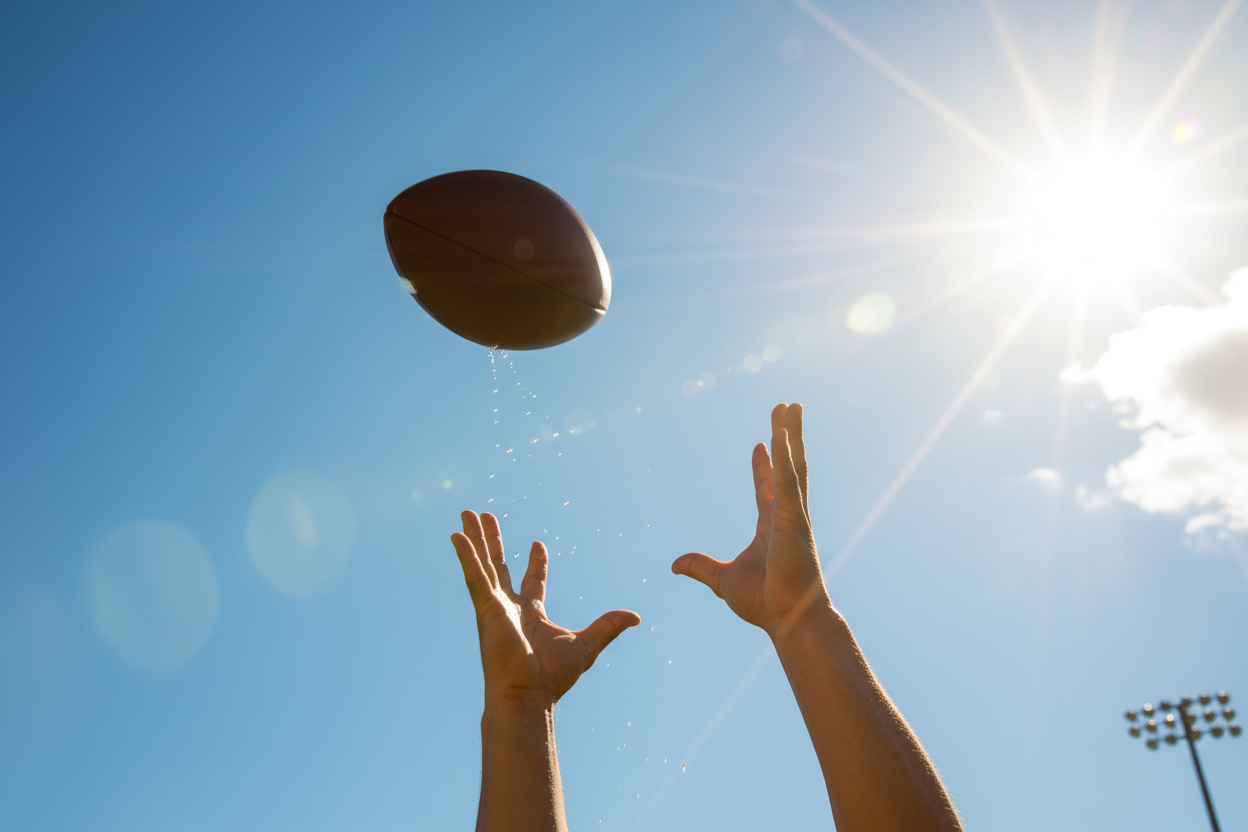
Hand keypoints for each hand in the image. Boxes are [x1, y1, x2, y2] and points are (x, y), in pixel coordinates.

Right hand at [452, 511, 639, 707]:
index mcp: (532, 615)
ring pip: (484, 564)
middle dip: (494, 541)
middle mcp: (509, 608)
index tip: (538, 543)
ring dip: (476, 538)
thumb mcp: (587, 645)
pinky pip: (474, 576)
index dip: (536, 562)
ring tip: (468, 512)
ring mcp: (494, 606)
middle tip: (486, 517)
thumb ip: (608, 626)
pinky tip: (457, 536)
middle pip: (500, 565)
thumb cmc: (553, 677)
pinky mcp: (485, 608)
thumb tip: (636, 617)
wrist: (529, 693)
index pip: (532, 582)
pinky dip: (466, 556)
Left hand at [671, 403, 829, 636]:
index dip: (764, 466)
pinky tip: (781, 434)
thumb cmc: (766, 602)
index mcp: (772, 527)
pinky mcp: (795, 519)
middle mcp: (786, 515)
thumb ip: (701, 567)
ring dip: (792, 433)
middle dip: (785, 436)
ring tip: (792, 405)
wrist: (788, 620)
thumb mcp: (722, 581)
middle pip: (787, 465)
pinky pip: (790, 481)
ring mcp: (794, 514)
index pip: (767, 488)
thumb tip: (675, 565)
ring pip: (794, 464)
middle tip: (785, 409)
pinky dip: (786, 457)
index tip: (761, 443)